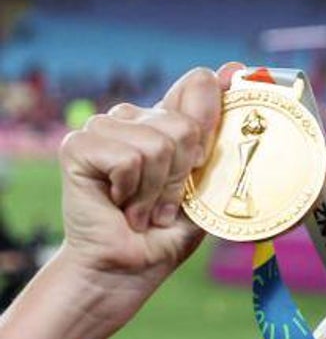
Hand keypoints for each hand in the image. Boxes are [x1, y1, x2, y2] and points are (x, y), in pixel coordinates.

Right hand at [57, 66, 235, 307]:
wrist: (127, 270)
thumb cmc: (167, 233)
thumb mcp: (206, 187)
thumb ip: (217, 137)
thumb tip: (234, 68)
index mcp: (166, 122)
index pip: (199, 85)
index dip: (216, 105)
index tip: (213, 138)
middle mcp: (134, 117)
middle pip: (184, 125)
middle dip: (183, 176)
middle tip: (165, 204)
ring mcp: (103, 127)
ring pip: (157, 144)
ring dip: (157, 191)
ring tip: (143, 210)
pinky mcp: (78, 145)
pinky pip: (129, 159)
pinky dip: (134, 192)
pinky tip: (120, 206)